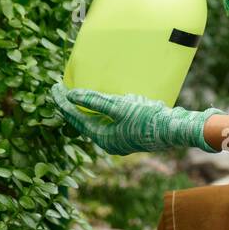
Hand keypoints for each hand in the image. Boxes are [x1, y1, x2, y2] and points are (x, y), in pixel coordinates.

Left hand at [50, 83, 223, 155]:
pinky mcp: (129, 132)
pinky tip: (102, 101)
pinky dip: (100, 110)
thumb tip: (72, 96)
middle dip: (70, 105)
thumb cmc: (147, 119)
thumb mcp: (119, 107)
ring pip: (95, 121)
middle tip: (59, 90)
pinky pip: (108, 120)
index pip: (76, 117)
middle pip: (82, 121)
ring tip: (76, 94)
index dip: (63, 103)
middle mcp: (108, 140)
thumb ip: (95, 101)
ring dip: (85, 108)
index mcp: (102, 137)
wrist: (174, 129)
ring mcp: (119, 138)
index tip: (53, 89)